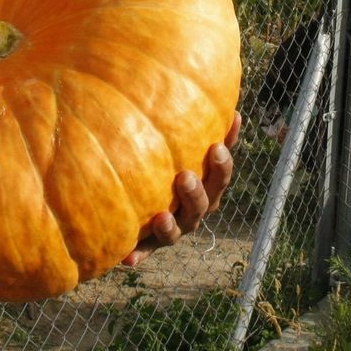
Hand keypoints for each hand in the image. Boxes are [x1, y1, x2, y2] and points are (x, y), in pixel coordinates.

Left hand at [123, 111, 241, 266]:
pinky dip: (138, 254)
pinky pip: (143, 252)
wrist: (132, 198)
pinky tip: (127, 258)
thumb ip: (180, 117)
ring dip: (172, 225)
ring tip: (161, 216)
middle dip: (198, 191)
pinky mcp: (148, 244)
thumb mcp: (168, 137)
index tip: (217, 145)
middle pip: (205, 203)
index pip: (221, 173)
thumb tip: (200, 91)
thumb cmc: (156, 154)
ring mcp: (173, 228)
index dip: (223, 161)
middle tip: (186, 176)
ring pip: (179, 230)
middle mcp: (194, 208)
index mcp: (206, 184)